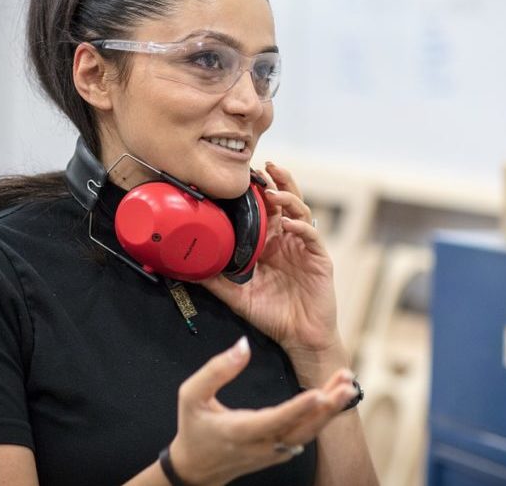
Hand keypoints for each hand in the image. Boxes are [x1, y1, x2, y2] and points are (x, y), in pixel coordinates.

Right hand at [168, 337, 358, 484]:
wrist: (197, 469)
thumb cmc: (193, 427)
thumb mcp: (191, 395)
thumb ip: (216, 370)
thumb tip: (243, 344)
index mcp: (239, 431)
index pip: (275, 420)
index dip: (298, 408)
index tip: (319, 392)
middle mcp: (262, 445)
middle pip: (302, 429)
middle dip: (327, 408)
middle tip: (347, 384)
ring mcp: (274, 452)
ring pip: (309, 433)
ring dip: (331, 410)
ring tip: (347, 385)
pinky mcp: (282, 451)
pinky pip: (306, 434)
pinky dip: (323, 417)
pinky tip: (335, 396)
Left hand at [201, 162, 339, 356]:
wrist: (299, 338)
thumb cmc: (272, 314)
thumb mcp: (237, 295)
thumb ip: (214, 280)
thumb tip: (185, 268)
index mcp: (269, 243)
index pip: (263, 210)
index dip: (256, 191)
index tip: (240, 177)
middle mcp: (288, 240)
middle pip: (285, 201)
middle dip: (277, 181)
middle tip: (264, 167)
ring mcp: (304, 247)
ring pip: (300, 212)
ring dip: (288, 198)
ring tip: (274, 192)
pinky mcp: (320, 258)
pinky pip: (311, 236)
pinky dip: (301, 227)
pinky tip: (290, 224)